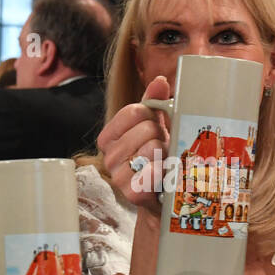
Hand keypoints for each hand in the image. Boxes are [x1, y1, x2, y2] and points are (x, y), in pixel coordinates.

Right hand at [97, 75, 171, 212]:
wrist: (163, 194)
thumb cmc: (158, 156)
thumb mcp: (155, 126)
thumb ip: (154, 102)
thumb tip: (160, 81)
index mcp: (109, 136)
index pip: (134, 110)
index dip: (152, 117)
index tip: (155, 128)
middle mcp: (108, 156)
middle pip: (146, 128)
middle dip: (161, 137)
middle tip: (162, 150)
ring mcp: (118, 175)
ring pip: (152, 148)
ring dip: (166, 154)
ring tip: (164, 163)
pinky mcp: (131, 193)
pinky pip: (154, 171)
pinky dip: (165, 171)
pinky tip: (164, 176)